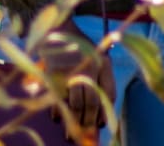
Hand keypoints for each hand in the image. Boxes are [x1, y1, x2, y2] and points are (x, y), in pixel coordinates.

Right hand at [38, 19, 115, 140]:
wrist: (56, 29)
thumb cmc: (78, 49)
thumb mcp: (96, 58)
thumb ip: (100, 82)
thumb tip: (99, 119)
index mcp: (103, 63)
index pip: (109, 94)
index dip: (106, 113)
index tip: (100, 124)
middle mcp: (89, 66)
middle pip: (93, 102)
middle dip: (89, 122)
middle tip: (85, 133)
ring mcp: (71, 70)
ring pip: (76, 105)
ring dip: (75, 123)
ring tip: (71, 134)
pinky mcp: (54, 74)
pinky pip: (58, 101)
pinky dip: (59, 113)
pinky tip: (59, 117)